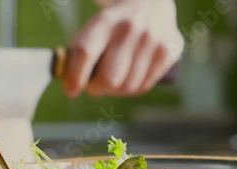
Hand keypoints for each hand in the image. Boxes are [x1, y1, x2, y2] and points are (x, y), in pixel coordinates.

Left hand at [62, 0, 182, 97]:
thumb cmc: (111, 27)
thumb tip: (69, 85)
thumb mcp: (92, 30)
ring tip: (112, 80)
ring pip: (127, 87)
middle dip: (96, 89)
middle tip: (94, 86)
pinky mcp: (168, 51)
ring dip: (115, 91)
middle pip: (109, 79)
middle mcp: (130, 28)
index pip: (85, 52)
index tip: (71, 91)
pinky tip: (129, 78)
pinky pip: (143, 87)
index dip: (75, 77)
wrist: (149, 3)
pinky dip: (132, 89)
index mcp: (104, 21)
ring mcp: (152, 40)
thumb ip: (77, 55)